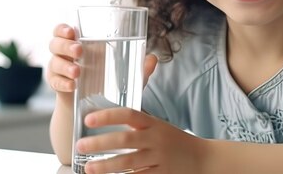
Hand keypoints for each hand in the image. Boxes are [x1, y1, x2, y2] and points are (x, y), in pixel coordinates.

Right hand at [47, 23, 158, 93]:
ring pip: (53, 62)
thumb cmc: (109, 83)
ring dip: (64, 65)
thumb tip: (153, 58)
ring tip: (78, 72)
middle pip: (55, 43)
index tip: (72, 31)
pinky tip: (73, 86)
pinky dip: (62, 83)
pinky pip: (54, 82)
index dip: (63, 28)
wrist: (94, 109)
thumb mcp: (126, 75)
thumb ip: (139, 67)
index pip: (63, 30)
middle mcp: (66, 54)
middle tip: (79, 50)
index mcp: (80, 43)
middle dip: (65, 45)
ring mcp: (59, 70)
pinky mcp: (57, 86)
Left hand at [76, 108, 205, 173]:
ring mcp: (158, 158)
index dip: (108, 116)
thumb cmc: (174, 141)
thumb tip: (108, 119)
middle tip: (80, 145)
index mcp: (153, 123)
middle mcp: (155, 139)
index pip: (128, 115)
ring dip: (105, 166)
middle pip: (124, 140)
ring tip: (88, 168)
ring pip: (127, 162)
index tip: (88, 119)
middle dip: (99, 143)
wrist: (202, 159)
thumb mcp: (159, 126)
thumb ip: (138, 124)